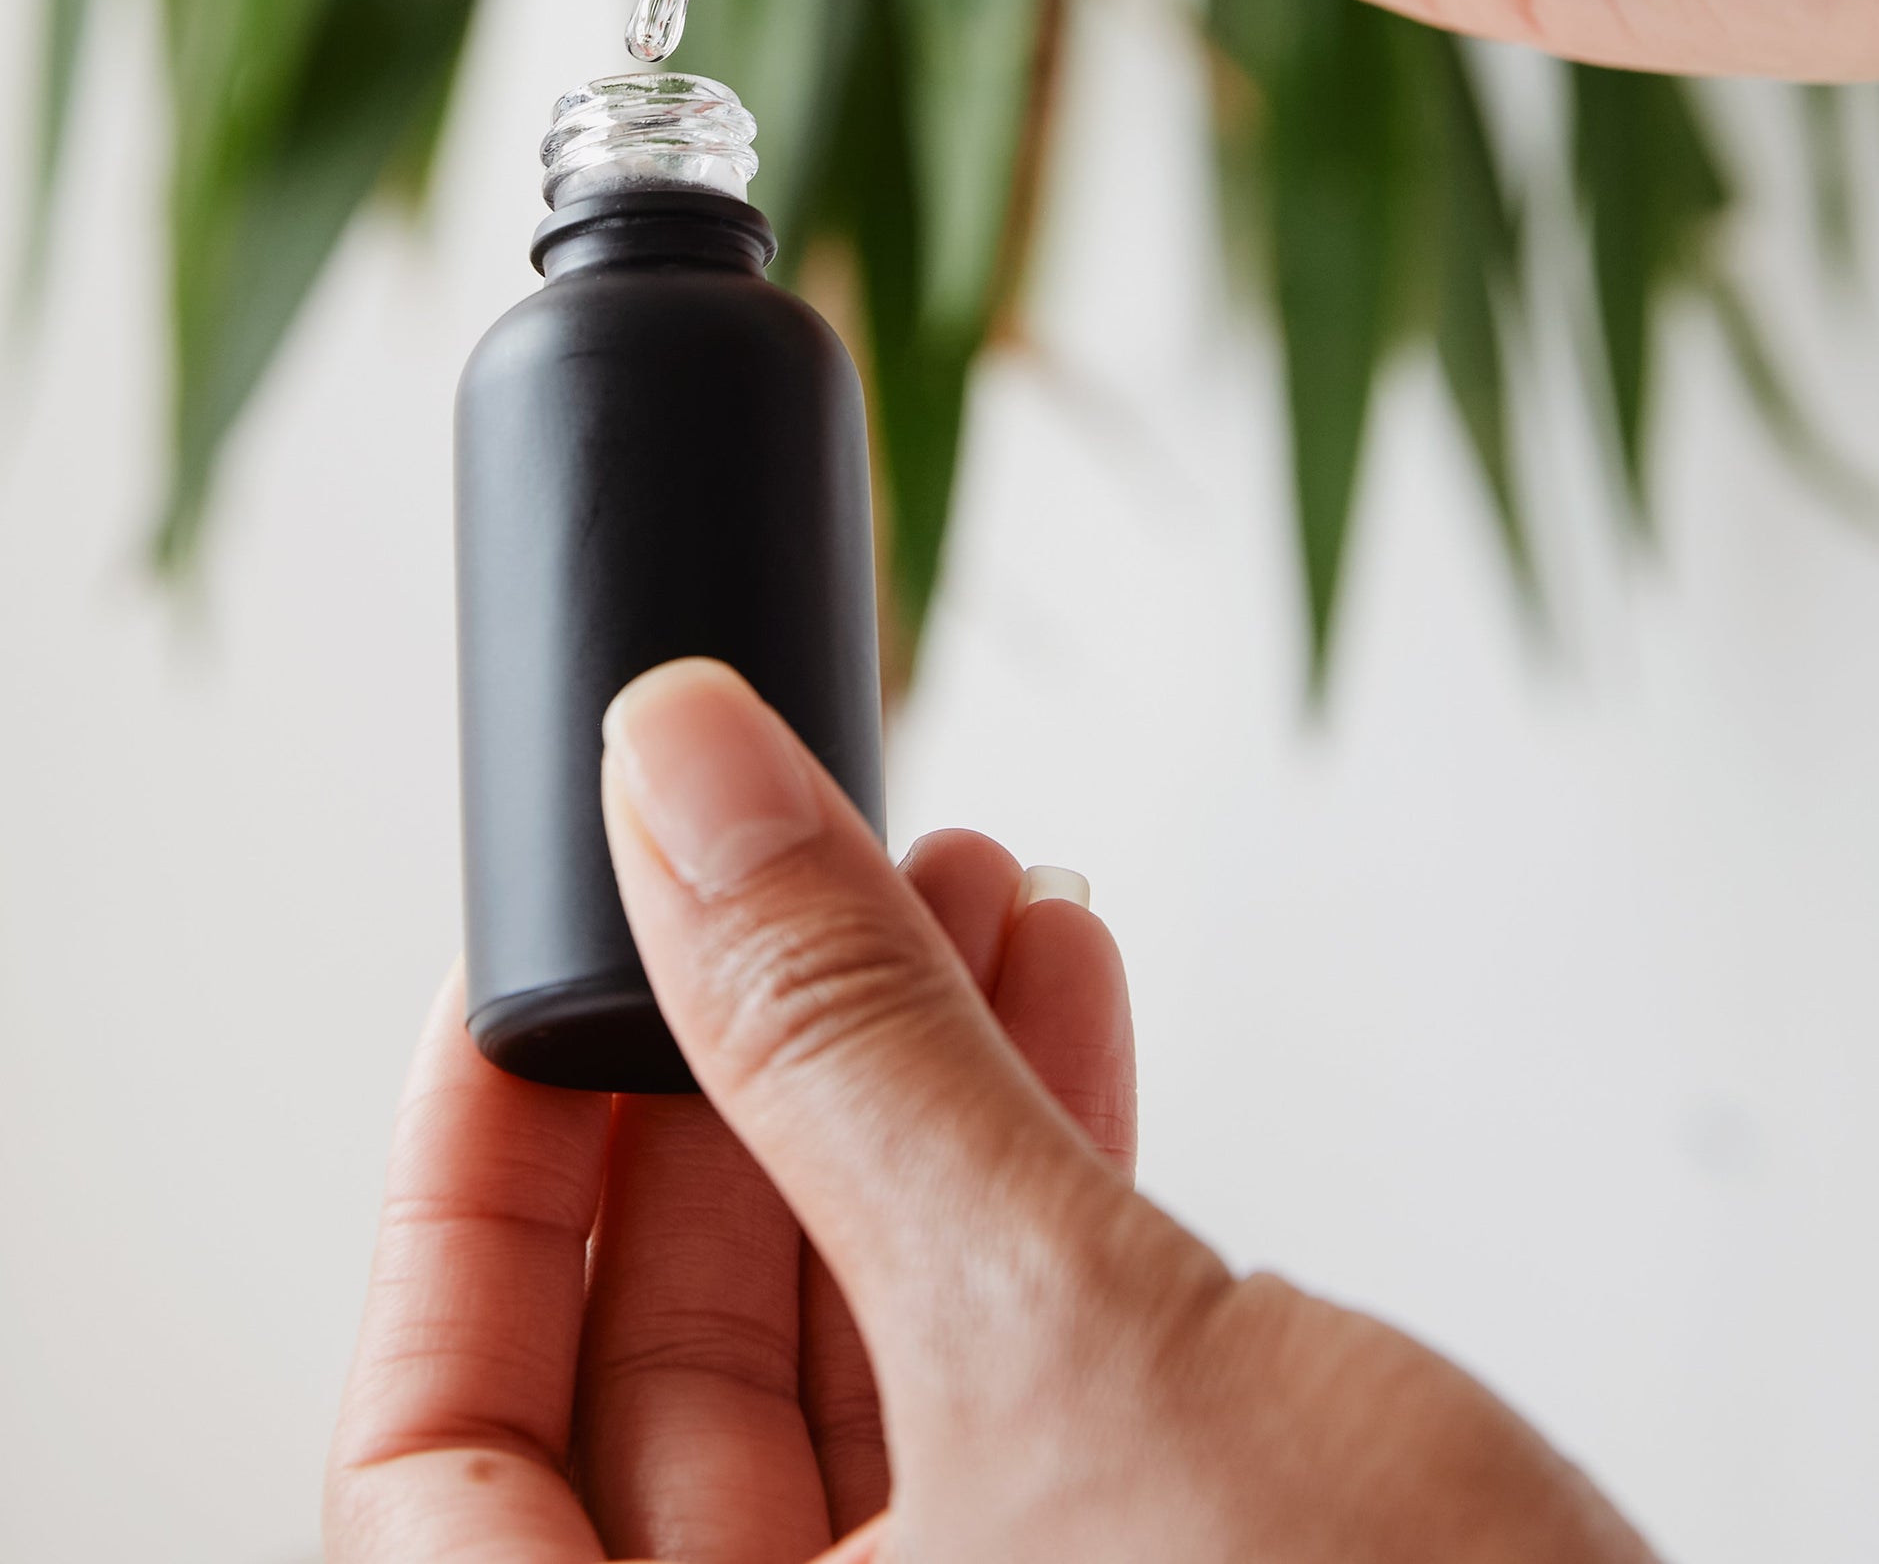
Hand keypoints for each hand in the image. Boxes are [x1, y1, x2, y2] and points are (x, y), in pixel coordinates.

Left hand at [327, 658, 1652, 1560]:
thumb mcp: (1064, 1342)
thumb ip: (843, 1050)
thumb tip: (677, 790)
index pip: (441, 1462)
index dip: (469, 1196)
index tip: (537, 967)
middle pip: (661, 1385)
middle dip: (740, 1079)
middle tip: (777, 874)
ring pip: (863, 1357)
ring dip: (906, 1090)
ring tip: (958, 878)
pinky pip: (1015, 1381)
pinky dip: (1032, 1176)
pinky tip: (1061, 994)